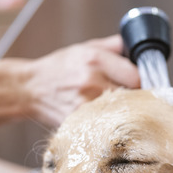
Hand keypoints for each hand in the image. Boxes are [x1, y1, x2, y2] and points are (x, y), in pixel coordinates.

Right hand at [22, 34, 139, 127]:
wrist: (30, 88)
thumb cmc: (59, 68)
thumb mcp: (85, 48)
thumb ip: (113, 46)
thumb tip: (137, 47)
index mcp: (95, 59)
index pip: (136, 76)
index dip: (142, 83)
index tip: (139, 86)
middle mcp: (91, 81)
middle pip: (132, 97)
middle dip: (134, 100)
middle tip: (130, 101)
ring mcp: (85, 104)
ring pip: (120, 114)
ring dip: (122, 114)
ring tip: (116, 111)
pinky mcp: (79, 122)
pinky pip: (104, 126)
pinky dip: (108, 125)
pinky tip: (103, 121)